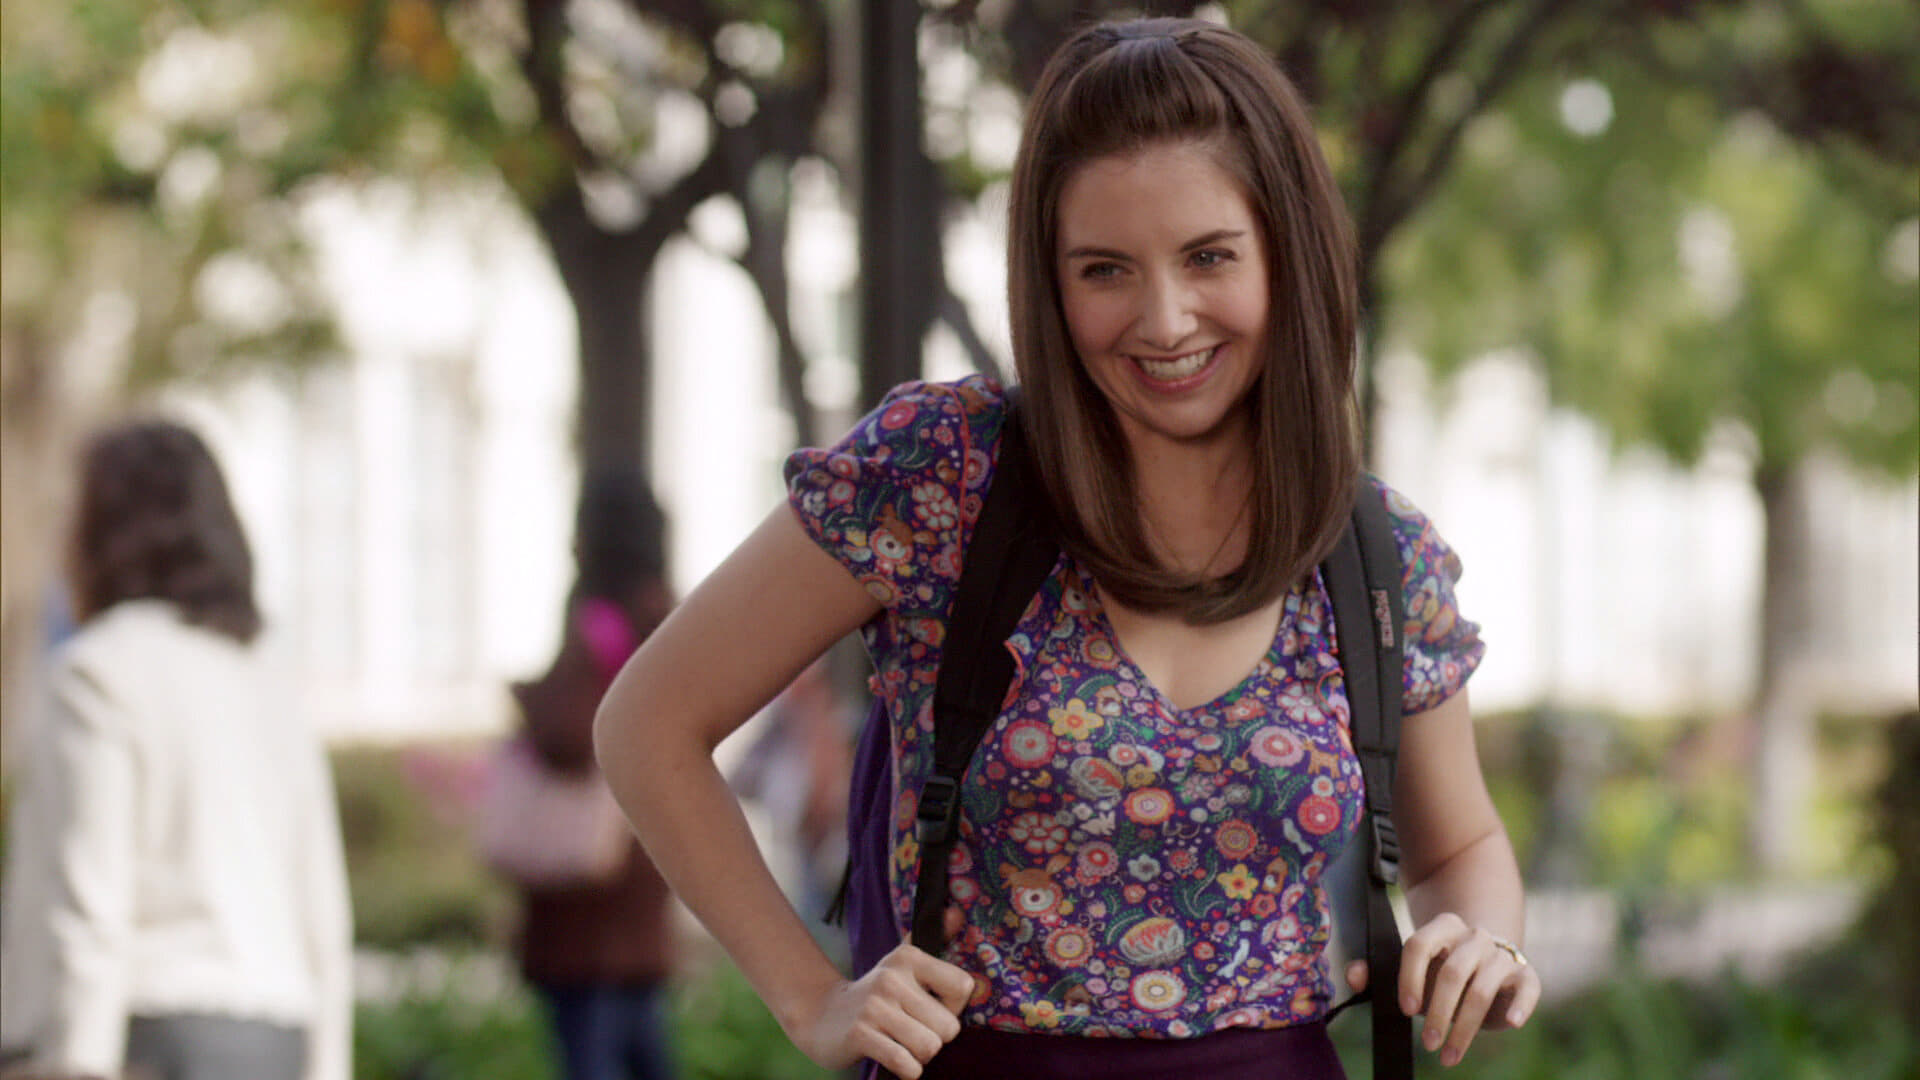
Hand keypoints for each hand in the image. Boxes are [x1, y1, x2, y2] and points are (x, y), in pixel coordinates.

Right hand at [785, 937, 973, 1078]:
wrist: (822, 1016)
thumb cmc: (875, 994)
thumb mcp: (901, 963)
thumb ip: (933, 939)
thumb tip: (957, 912)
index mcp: (908, 957)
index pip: (962, 987)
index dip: (954, 1007)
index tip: (934, 1008)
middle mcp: (892, 978)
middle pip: (948, 1026)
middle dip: (936, 1038)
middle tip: (914, 1032)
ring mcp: (875, 1007)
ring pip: (929, 1047)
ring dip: (920, 1056)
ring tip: (903, 1043)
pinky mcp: (861, 1034)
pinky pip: (906, 1063)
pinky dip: (907, 1070)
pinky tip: (894, 1057)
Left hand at [1344, 913, 1541, 1067]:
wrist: (1486, 958)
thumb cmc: (1438, 968)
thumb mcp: (1410, 969)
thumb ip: (1378, 971)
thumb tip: (1353, 976)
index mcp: (1442, 927)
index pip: (1419, 944)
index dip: (1409, 977)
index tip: (1406, 1010)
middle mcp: (1474, 936)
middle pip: (1452, 971)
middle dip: (1438, 1012)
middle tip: (1427, 1043)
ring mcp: (1501, 954)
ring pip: (1482, 988)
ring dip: (1465, 1027)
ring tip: (1448, 1055)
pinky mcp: (1525, 974)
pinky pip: (1527, 987)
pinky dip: (1521, 1006)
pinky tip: (1509, 1023)